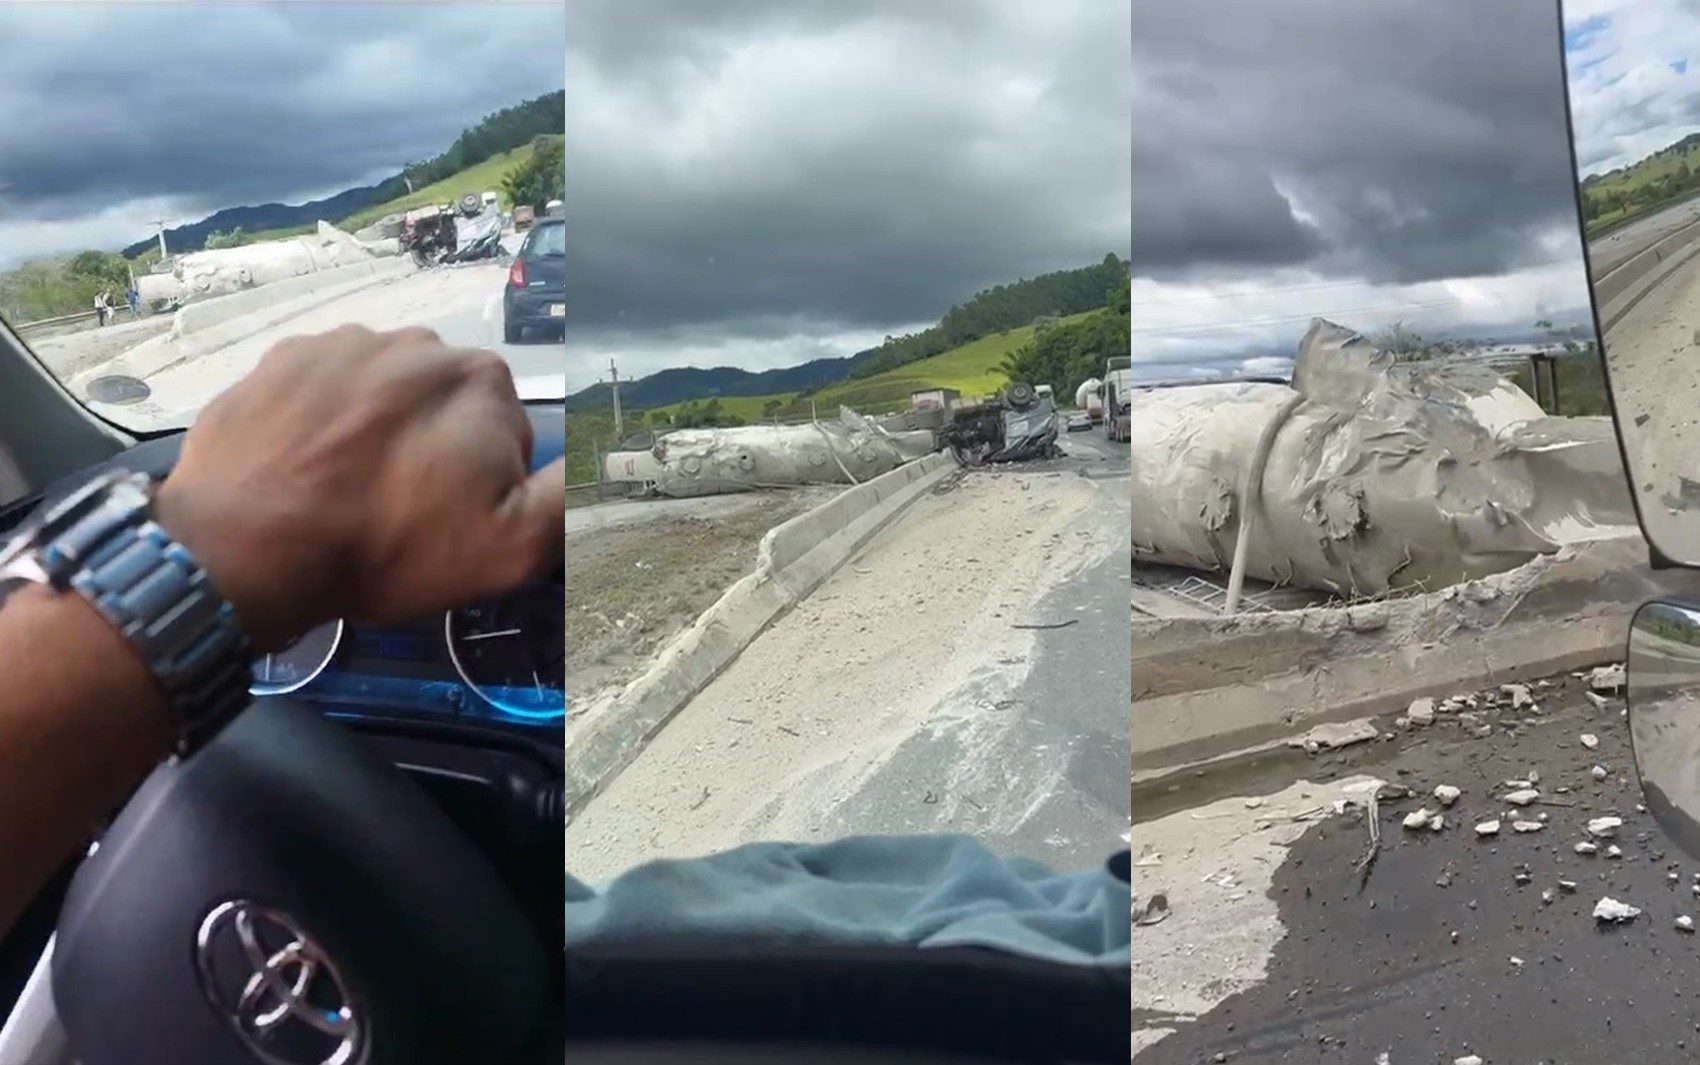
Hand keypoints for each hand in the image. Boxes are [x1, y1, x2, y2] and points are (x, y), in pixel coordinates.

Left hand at [153, 325, 563, 651]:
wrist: (247, 548)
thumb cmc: (388, 547)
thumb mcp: (511, 548)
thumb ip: (567, 501)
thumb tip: (597, 464)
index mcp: (482, 379)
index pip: (504, 435)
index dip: (482, 487)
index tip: (446, 524)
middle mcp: (416, 343)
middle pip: (443, 408)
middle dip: (430, 451)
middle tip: (394, 515)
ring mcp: (339, 344)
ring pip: (380, 396)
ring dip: (373, 434)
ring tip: (341, 494)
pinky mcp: (275, 361)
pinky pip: (318, 392)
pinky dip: (317, 425)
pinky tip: (301, 472)